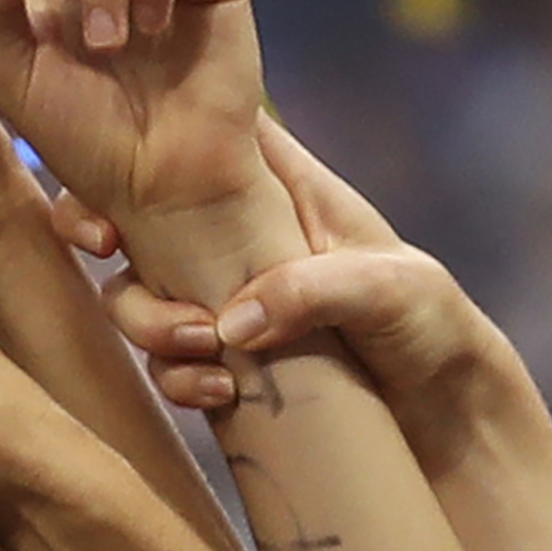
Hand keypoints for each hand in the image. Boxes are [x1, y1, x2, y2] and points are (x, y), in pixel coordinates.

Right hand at [70, 113, 507, 470]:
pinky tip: (217, 395)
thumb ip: (311, 288)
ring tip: (199, 351)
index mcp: (273, 183)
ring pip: (131, 287)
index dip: (136, 141)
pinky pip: (164, 360)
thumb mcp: (391, 288)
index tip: (111, 175)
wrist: (450, 418)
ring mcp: (219, 294)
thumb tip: (229, 321)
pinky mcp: (218, 357)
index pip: (192, 132)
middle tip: (111, 254)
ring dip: (144, 320)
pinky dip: (173, 377)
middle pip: (131, 206)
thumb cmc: (433, 323)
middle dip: (101, 231)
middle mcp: (231, 231)